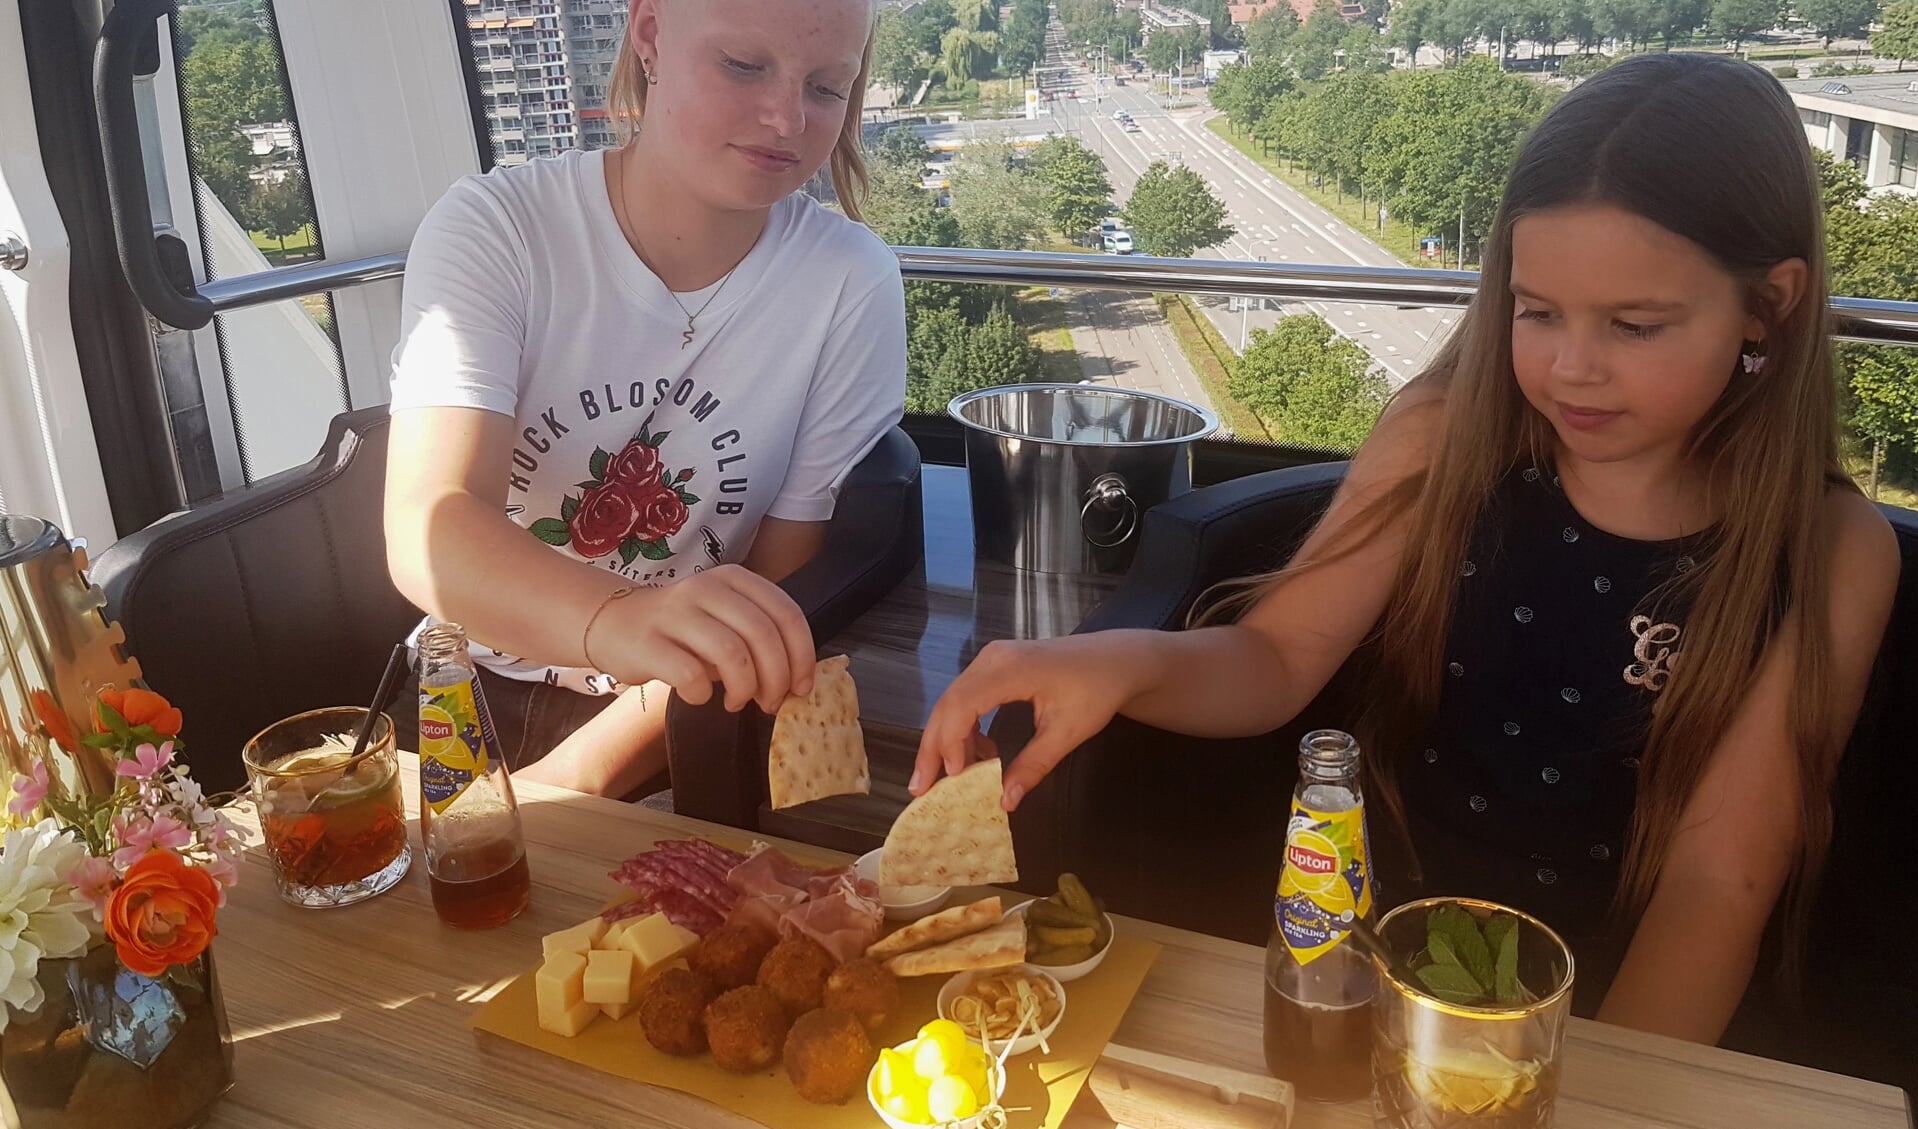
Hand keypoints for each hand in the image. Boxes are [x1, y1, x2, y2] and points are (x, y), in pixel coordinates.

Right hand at [588, 565, 814, 714]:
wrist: (612, 623)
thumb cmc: (680, 631)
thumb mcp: (725, 620)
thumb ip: (759, 639)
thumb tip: (795, 680)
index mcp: (733, 579)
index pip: (786, 614)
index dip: (802, 656)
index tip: (801, 687)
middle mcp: (706, 588)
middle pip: (762, 635)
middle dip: (776, 678)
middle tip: (771, 703)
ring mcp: (675, 613)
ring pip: (732, 654)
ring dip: (744, 689)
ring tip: (738, 703)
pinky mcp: (648, 643)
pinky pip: (691, 675)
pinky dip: (704, 694)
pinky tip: (700, 696)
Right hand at [911, 635, 1141, 811]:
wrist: (1114, 660)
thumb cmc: (1096, 691)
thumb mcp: (1067, 733)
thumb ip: (1033, 766)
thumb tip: (1005, 801)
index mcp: (1010, 670)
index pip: (962, 705)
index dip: (950, 742)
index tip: (952, 778)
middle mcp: (992, 659)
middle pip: (948, 704)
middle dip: (933, 748)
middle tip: (920, 788)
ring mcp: (991, 660)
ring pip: (953, 702)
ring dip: (946, 740)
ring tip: (946, 780)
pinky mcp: (995, 667)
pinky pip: (968, 697)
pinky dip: (965, 728)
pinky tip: (979, 755)